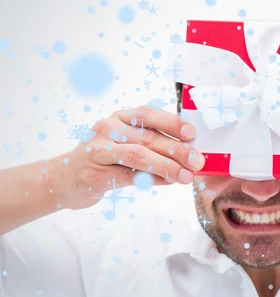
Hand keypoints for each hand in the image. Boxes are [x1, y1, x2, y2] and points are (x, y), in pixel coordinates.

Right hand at [50, 106, 204, 209]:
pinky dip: (151, 179)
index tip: (192, 133)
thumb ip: (153, 145)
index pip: (147, 114)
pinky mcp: (96, 174)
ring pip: (138, 156)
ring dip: (167, 166)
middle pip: (148, 137)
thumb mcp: (125, 143)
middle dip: (177, 149)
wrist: (64, 178)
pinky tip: (168, 183)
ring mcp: (99, 151)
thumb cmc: (104, 159)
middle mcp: (108, 130)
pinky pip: (129, 176)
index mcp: (119, 118)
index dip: (171, 122)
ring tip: (186, 176)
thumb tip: (188, 153)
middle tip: (197, 161)